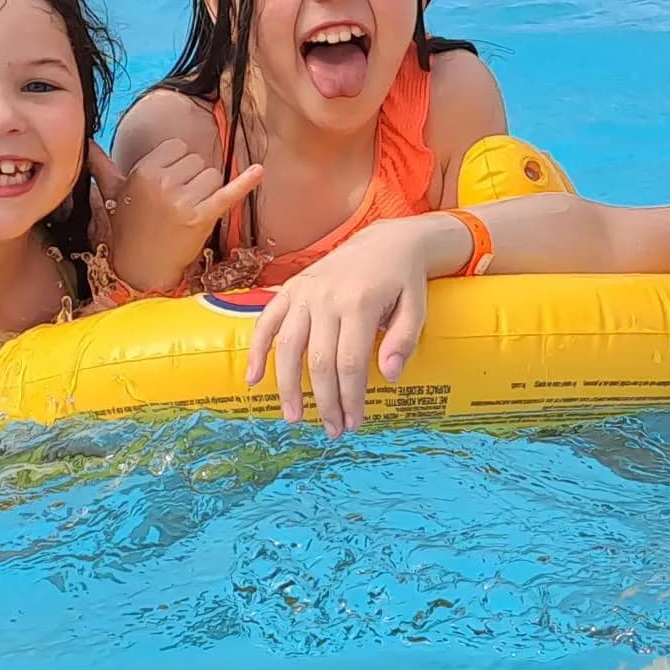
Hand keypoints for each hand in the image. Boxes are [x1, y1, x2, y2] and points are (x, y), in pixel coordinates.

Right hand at [90, 140, 261, 294]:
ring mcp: (182, 200)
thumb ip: (101, 166)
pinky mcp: (202, 217)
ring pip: (213, 176)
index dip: (178, 165)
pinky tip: (259, 171)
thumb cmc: (128, 229)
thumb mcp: (112, 194)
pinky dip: (245, 183)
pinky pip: (228, 193)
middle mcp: (162, 182)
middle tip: (177, 204)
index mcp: (143, 171)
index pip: (178, 147)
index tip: (169, 184)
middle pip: (198, 161)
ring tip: (188, 212)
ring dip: (207, 192)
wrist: (140, 268)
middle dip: (193, 179)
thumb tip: (85, 143)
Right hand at [244, 217, 455, 438]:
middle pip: (319, 361)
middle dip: (325, 401)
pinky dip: (256, 349)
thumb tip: (387, 376)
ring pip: (288, 347)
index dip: (350, 397)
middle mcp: (327, 297)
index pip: (350, 363)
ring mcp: (305, 292)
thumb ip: (403, 340)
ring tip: (294, 417)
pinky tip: (253, 379)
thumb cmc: (403, 280)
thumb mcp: (416, 307)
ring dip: (288, 386)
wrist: (386, 240)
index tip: (354, 423)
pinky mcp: (291, 288)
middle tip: (332, 429)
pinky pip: (267, 321)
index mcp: (359, 303)